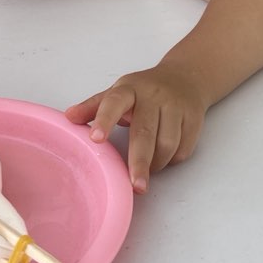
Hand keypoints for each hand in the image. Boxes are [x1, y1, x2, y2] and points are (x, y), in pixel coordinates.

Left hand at [65, 65, 208, 193]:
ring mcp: (176, 106)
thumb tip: (68, 117)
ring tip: (147, 169)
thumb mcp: (118, 91)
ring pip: (168, 144)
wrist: (186, 77)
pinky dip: (172, 160)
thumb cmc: (145, 89)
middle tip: (135, 186)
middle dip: (139, 162)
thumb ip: (94, 106)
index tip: (96, 139)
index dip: (105, 120)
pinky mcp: (194, 118)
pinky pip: (183, 149)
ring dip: (156, 164)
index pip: (114, 102)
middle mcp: (154, 96)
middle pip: (145, 133)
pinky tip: (165, 156)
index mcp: (130, 89)